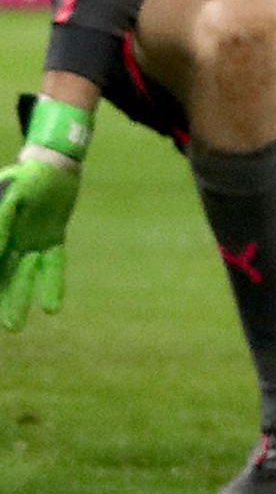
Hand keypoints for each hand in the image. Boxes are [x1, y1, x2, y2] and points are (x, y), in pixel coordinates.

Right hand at [0, 159, 77, 331]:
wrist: (52, 165)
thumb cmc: (24, 176)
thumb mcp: (10, 194)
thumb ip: (3, 221)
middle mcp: (10, 242)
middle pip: (1, 277)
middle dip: (0, 302)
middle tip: (3, 329)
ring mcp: (31, 242)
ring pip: (23, 277)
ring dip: (19, 300)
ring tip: (14, 328)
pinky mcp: (53, 239)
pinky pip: (52, 265)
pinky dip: (51, 284)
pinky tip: (51, 308)